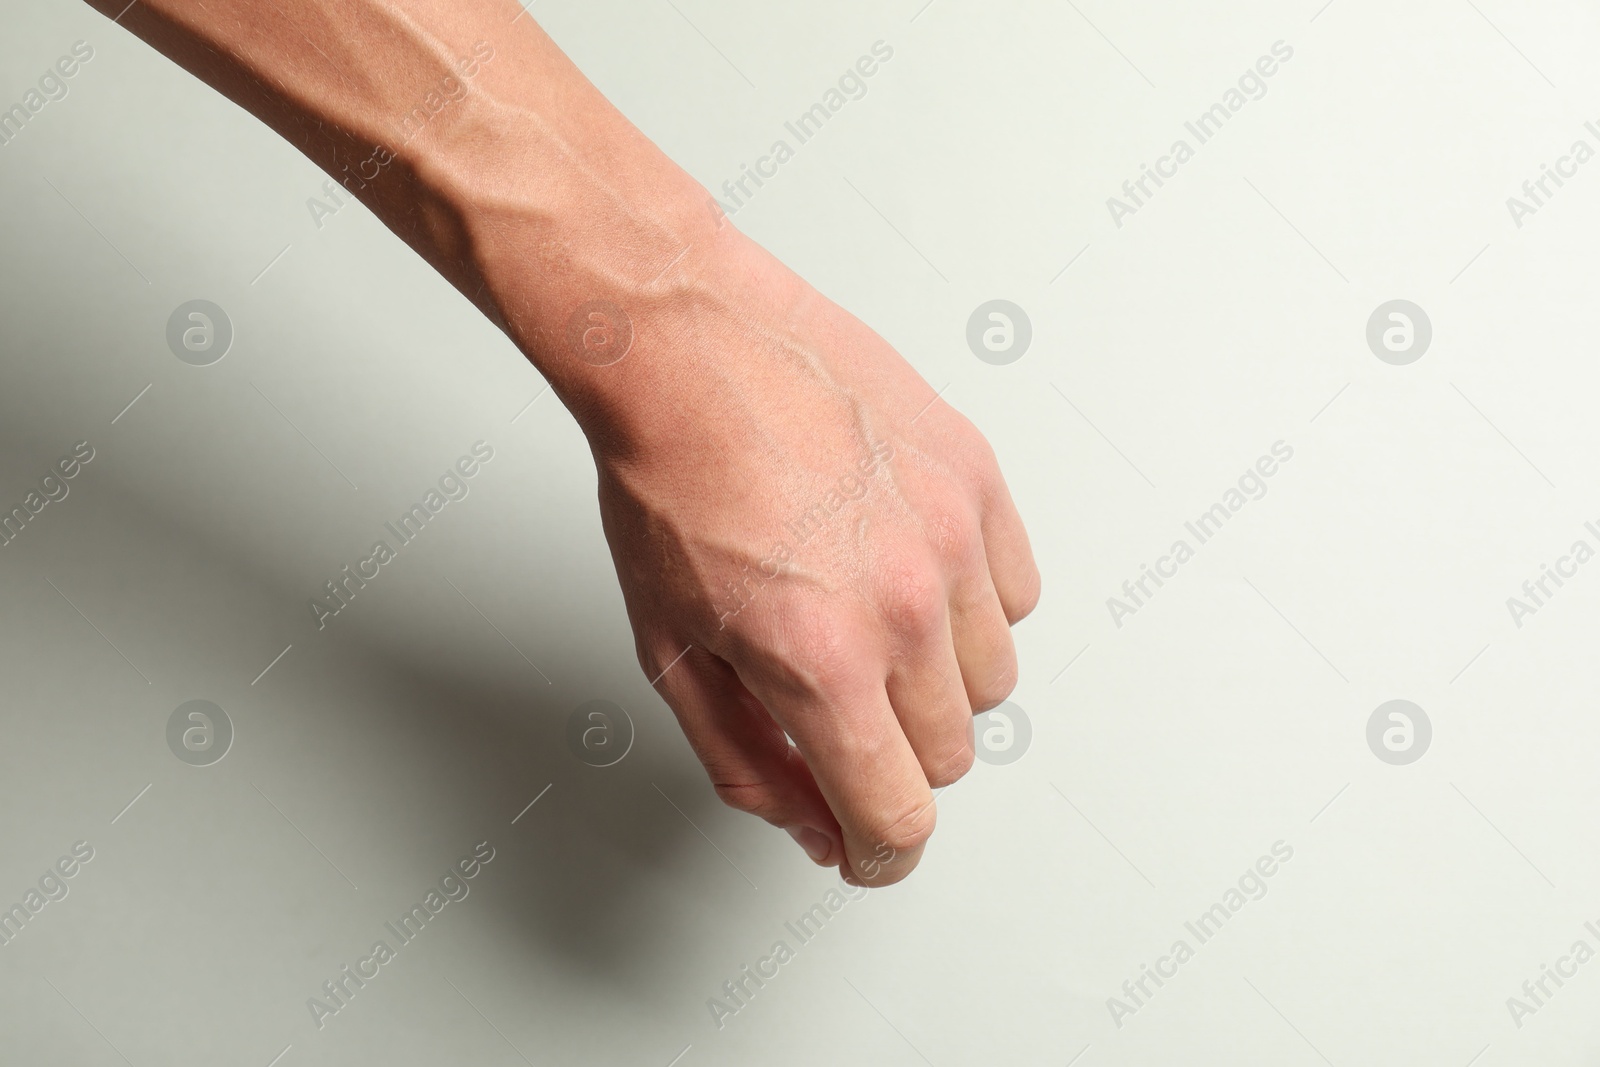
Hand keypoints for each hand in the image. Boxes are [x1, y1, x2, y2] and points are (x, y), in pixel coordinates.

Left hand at [589, 237, 1039, 885]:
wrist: (686, 347)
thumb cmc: (665, 481)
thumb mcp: (672, 652)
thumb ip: (747, 760)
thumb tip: (810, 823)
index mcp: (821, 661)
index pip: (896, 816)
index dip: (879, 853)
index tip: (869, 848)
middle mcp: (903, 605)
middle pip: (950, 756)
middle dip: (892, 758)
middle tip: (839, 710)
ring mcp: (952, 537)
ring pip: (993, 681)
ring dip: (937, 683)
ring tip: (867, 623)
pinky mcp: (977, 480)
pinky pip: (1015, 593)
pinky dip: (972, 606)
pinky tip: (908, 570)